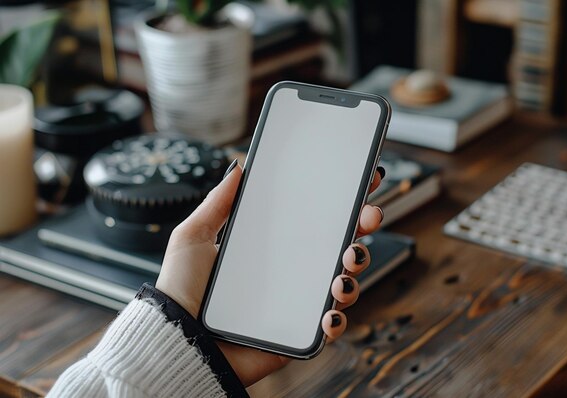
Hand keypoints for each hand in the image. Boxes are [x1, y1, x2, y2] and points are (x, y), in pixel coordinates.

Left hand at [156, 163, 383, 385]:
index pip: (312, 220)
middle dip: (361, 228)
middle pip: (337, 247)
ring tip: (345, 267)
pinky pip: (330, 325)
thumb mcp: (193, 237)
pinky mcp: (298, 333)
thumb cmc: (181, 292)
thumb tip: (239, 168)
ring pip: (343, 283)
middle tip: (369, 216)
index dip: (340, 203)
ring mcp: (296, 303)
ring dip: (354, 271)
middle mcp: (289, 273)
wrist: (179, 342)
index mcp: (272, 248)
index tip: (360, 182)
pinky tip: (330, 310)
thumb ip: (217, 203)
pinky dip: (338, 317)